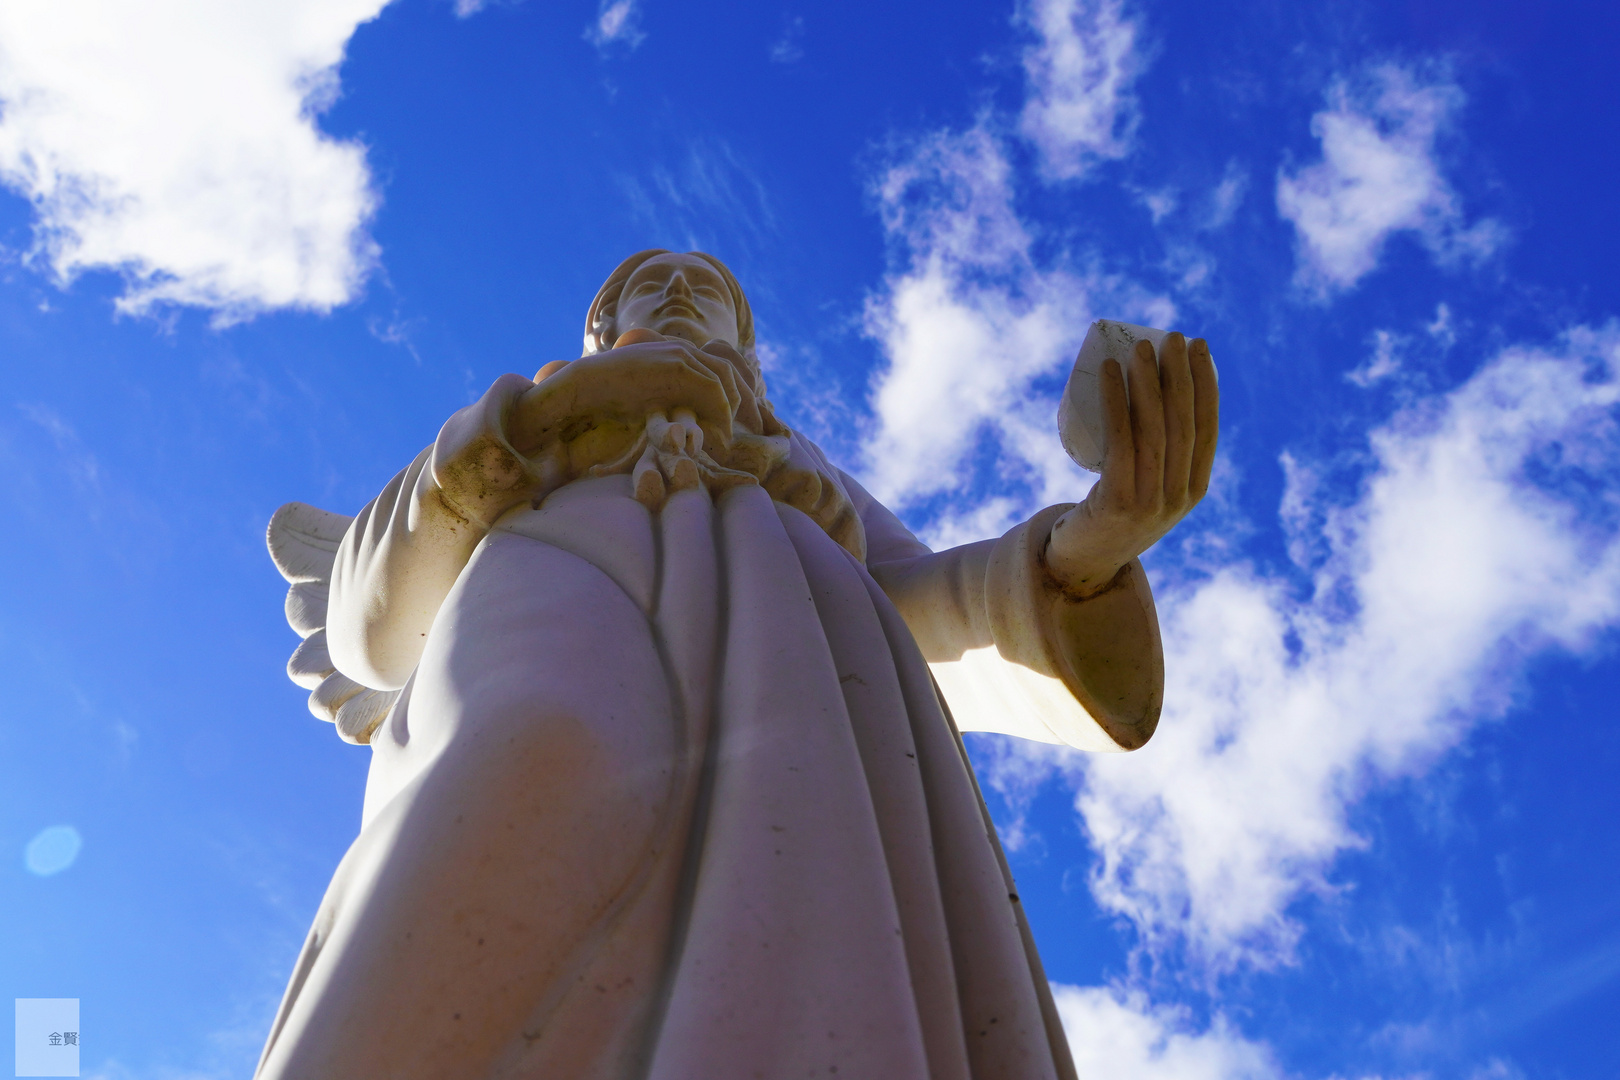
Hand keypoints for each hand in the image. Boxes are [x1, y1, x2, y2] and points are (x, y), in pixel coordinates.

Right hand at [507, 335, 739, 457]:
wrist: (585, 384)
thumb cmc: (609, 397)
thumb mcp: (648, 397)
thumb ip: (671, 401)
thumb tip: (688, 425)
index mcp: (677, 353)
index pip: (720, 368)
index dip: (735, 393)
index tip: (742, 420)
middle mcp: (682, 349)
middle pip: (729, 372)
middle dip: (744, 402)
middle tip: (752, 430)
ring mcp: (679, 354)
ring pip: (723, 381)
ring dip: (732, 411)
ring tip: (729, 437)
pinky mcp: (675, 366)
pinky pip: (712, 389)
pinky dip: (720, 412)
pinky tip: (717, 433)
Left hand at [1044, 332, 1217, 596]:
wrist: (1080, 564)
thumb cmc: (1112, 514)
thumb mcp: (1150, 488)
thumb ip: (1161, 458)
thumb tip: (1157, 391)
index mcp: (1195, 490)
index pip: (1207, 427)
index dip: (1206, 383)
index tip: (1198, 346)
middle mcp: (1178, 497)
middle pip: (1182, 423)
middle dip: (1179, 373)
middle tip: (1170, 336)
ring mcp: (1149, 502)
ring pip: (1153, 429)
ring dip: (1148, 381)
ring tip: (1139, 347)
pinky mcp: (1115, 502)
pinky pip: (1119, 441)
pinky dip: (1116, 400)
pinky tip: (1110, 372)